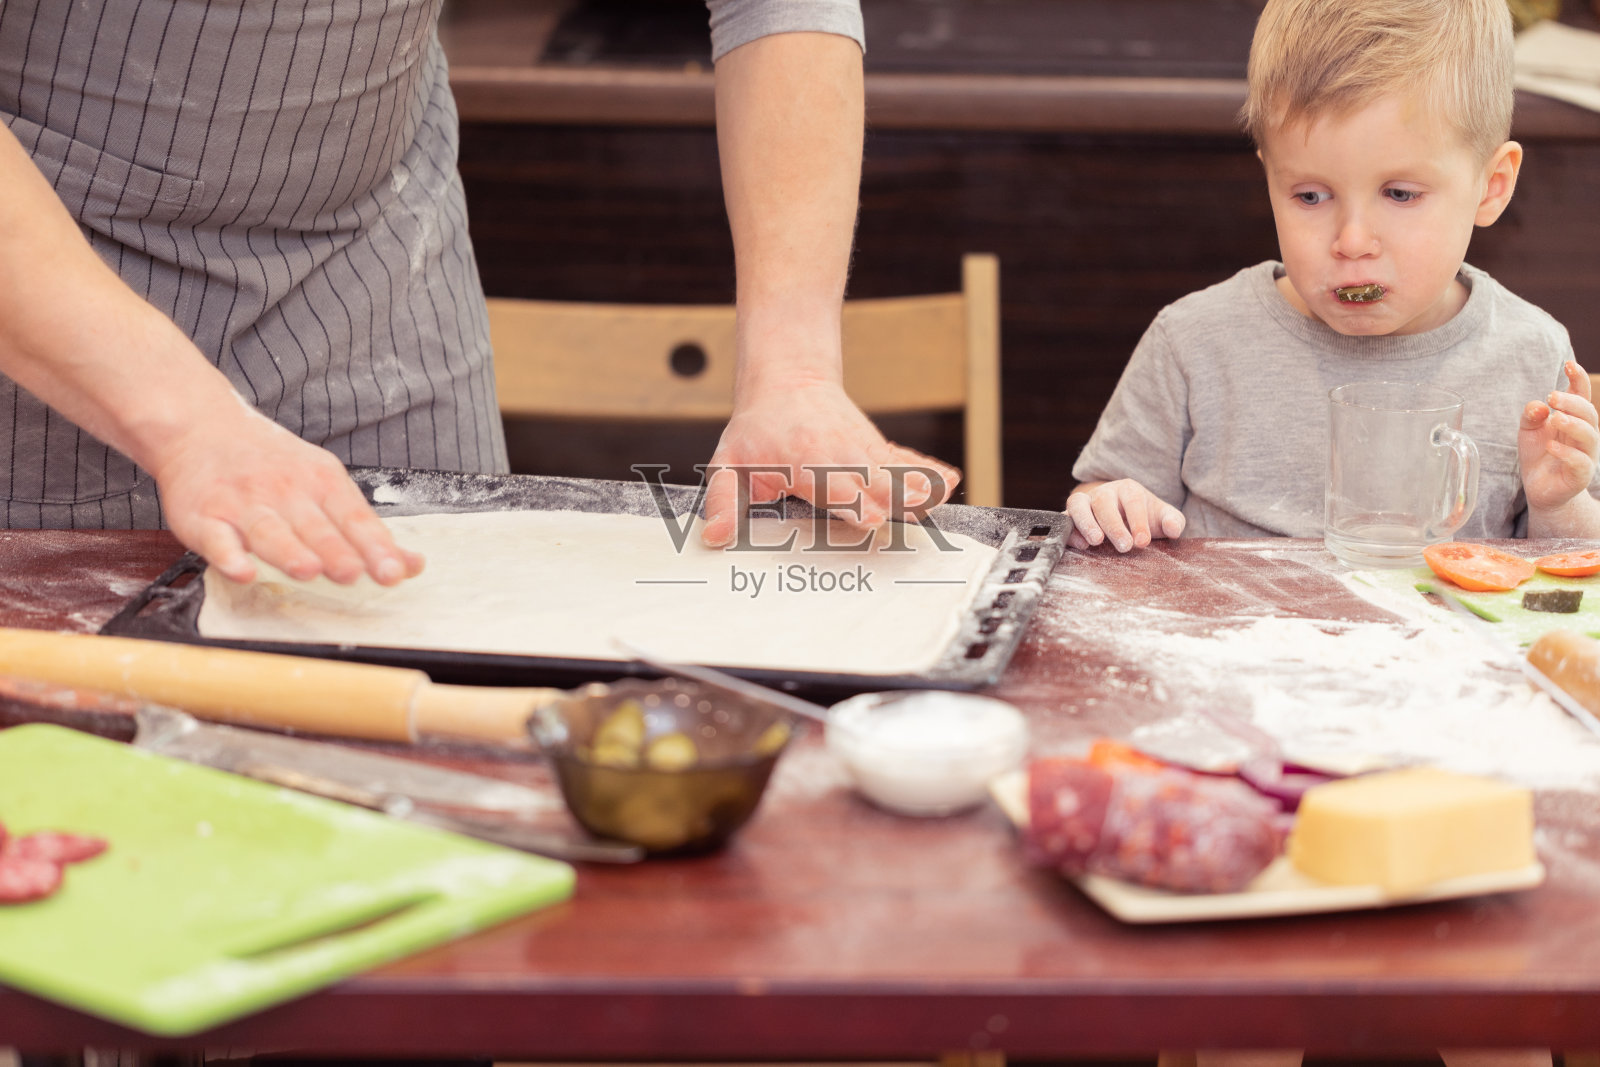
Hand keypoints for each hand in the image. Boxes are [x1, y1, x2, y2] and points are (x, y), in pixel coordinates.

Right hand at [151, 406, 424, 585]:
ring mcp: (243, 503)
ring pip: (269, 531)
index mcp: (321, 481)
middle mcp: (284, 490)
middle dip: (337, 551)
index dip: (375, 546)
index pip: (354, 518)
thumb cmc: (272, 462)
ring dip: (289, 551)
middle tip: (355, 573)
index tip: (396, 571)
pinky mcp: (203, 516)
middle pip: (315, 527)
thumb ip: (364, 527)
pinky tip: (242, 570)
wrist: (199, 424)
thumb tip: (411, 564)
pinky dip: (228, 556)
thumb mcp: (324, 481)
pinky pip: (216, 539)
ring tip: (308, 570)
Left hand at [700, 378, 961, 546]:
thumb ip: (723, 503)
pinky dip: (928, 471)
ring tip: (939, 500)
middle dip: (891, 499)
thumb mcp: (728, 464)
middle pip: (871, 480)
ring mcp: (862, 451)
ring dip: (917, 486)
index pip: (831, 485)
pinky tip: (951, 481)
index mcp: (803, 462)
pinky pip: (906, 461)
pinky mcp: (876, 450)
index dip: (851, 502)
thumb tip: (714, 537)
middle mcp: (839, 455)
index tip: (870, 519)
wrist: (787, 381)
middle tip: (914, 516)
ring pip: (894, 470)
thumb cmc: (756, 431)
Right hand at [1065, 479, 1184, 551]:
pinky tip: (1081, 545)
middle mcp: (1103, 493)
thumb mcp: (1162, 518)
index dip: (1138, 521)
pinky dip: (1069, 531)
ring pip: (1078, 504)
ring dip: (1086, 522)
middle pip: (1104, 502)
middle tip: (1125, 547)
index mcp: (1128, 489)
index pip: (1132, 501)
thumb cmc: (1144, 518)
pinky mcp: (1070, 518)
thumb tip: (1174, 529)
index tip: (1143, 541)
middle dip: (1114, 525)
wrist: (1122, 518)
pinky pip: (1064, 520)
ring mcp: (1084, 504)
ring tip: (1097, 542)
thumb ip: (1172, 521)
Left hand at [1519, 360, 1599, 514]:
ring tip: (1556, 418)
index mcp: (1574, 419)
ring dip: (1573, 424)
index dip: (1578, 379)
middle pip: (1588, 413)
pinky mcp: (1580, 475)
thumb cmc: (1538, 454)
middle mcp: (1585, 434)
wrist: (1540, 489)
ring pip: (1589, 436)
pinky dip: (1567, 453)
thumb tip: (1539, 405)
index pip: (1582, 395)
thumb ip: (1531, 415)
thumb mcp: (1528, 430)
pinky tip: (1552, 446)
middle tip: (1552, 396)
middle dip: (1572, 402)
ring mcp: (1586, 454)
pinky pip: (1580, 462)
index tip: (1568, 364)